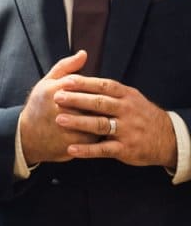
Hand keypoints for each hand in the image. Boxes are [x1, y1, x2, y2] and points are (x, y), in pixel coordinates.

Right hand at [19, 51, 100, 164]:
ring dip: (106, 121)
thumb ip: (66, 67)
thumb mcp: (46, 83)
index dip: (98, 89)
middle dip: (104, 106)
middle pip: (96, 103)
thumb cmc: (39, 107)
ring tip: (110, 119)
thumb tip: (84, 54)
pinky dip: (101, 135)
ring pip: (98, 121)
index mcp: (56, 90)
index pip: (87, 85)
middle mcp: (60, 108)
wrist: (26, 136)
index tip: (102, 93)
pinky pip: (95, 139)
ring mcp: (66, 127)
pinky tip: (102, 132)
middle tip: (112, 107)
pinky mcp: (71, 144)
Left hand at [54, 75, 177, 167]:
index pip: (104, 86)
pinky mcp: (125, 148)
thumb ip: (109, 89)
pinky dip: (87, 150)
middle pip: (100, 103)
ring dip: (79, 122)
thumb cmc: (140, 115)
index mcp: (127, 96)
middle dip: (77, 100)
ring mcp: (127, 130)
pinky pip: (103, 149)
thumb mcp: (131, 98)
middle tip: (57, 97)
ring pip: (100, 125)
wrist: (168, 138)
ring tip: (59, 120)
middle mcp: (127, 111)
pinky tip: (72, 148)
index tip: (66, 81)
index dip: (85, 83)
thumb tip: (84, 76)